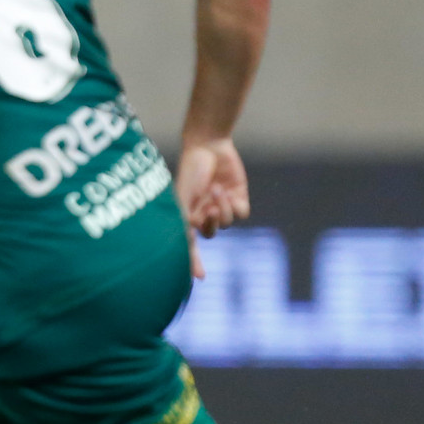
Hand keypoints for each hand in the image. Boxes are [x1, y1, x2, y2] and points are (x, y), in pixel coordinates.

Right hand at [176, 138, 249, 280]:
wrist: (207, 145)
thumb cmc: (190, 171)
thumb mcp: (182, 199)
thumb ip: (184, 223)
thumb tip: (189, 246)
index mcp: (188, 215)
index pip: (191, 244)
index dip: (195, 261)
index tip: (201, 277)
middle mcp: (205, 213)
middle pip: (212, 233)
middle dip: (212, 224)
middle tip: (209, 212)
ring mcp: (222, 205)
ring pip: (228, 223)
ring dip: (223, 210)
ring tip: (216, 192)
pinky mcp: (239, 197)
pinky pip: (241, 213)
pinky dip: (235, 207)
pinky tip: (227, 193)